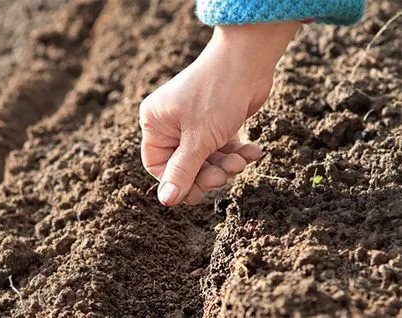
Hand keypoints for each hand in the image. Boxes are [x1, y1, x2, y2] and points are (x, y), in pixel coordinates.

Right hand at [140, 21, 300, 205]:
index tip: (198, 192)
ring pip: (206, 159)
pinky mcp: (216, 122)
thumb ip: (182, 172)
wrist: (249, 59)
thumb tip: (165, 200)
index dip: (177, 181)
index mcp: (156, 123)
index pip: (158, 165)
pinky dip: (237, 152)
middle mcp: (172, 123)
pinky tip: (253, 151)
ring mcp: (195, 122)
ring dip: (226, 164)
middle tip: (225, 174)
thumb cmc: (217, 94)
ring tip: (241, 159)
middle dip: (208, 173)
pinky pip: (222, 147)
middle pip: (185, 165)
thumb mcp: (198, 140)